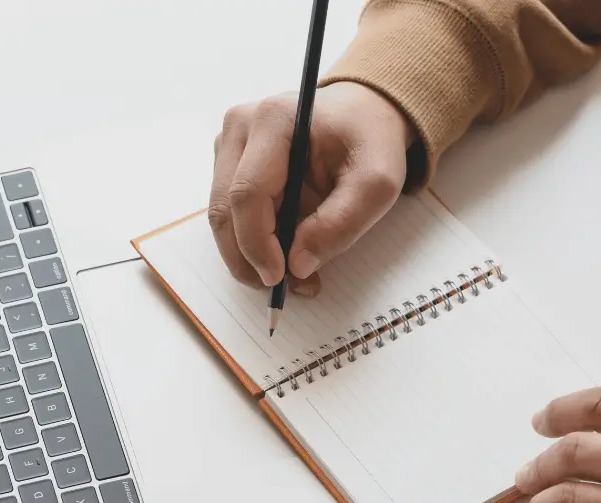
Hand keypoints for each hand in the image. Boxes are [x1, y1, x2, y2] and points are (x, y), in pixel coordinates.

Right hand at [209, 82, 413, 295]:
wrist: (362, 114)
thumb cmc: (369, 142)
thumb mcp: (377, 183)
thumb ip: (341, 223)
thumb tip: (297, 266)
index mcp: (273, 119)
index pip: (247, 193)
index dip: (257, 243)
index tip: (279, 278)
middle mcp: (240, 126)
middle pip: (224, 209)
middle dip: (248, 259)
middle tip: (284, 289)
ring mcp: (229, 143)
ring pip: (222, 216)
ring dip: (249, 257)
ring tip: (293, 276)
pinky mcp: (229, 161)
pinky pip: (230, 214)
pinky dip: (251, 243)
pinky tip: (283, 254)